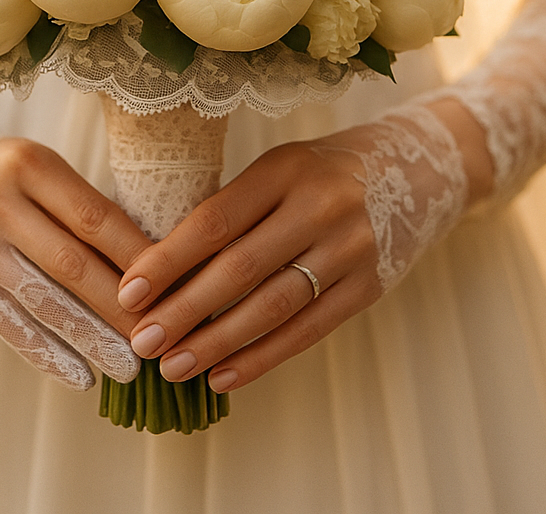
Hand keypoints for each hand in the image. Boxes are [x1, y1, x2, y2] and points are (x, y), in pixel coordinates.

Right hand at [0, 104, 154, 390]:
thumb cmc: (12, 176)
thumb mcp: (48, 170)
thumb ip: (91, 211)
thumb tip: (160, 269)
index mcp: (28, 164)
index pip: (96, 218)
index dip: (139, 257)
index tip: (178, 288)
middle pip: (71, 264)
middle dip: (120, 307)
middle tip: (160, 338)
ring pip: (42, 302)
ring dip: (90, 339)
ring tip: (128, 368)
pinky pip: (9, 326)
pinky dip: (47, 354)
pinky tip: (80, 377)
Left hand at [110, 135, 383, 394]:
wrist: (416, 171)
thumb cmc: (320, 173)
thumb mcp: (276, 170)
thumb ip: (230, 211)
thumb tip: (159, 274)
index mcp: (285, 169)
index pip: (215, 221)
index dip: (168, 261)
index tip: (129, 293)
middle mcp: (321, 206)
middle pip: (240, 269)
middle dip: (184, 311)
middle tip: (142, 342)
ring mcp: (350, 249)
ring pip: (272, 307)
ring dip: (217, 343)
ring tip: (174, 367)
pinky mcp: (369, 287)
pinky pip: (307, 331)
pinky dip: (261, 358)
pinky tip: (223, 376)